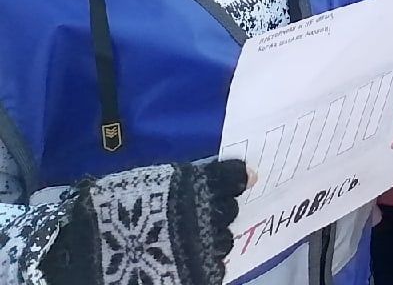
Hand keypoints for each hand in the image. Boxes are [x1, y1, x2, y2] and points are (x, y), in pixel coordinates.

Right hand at [46, 158, 248, 284]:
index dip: (229, 182)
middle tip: (188, 220)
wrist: (85, 254)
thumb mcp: (152, 181)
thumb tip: (249, 175)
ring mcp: (208, 248)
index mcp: (199, 185)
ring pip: (223, 240)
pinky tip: (181, 263)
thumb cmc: (112, 212)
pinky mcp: (202, 276)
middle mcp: (211, 214)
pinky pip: (215, 269)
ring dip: (208, 240)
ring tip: (179, 245)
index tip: (224, 185)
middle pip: (228, 211)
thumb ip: (200, 177)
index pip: (233, 179)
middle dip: (213, 213)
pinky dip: (203, 265)